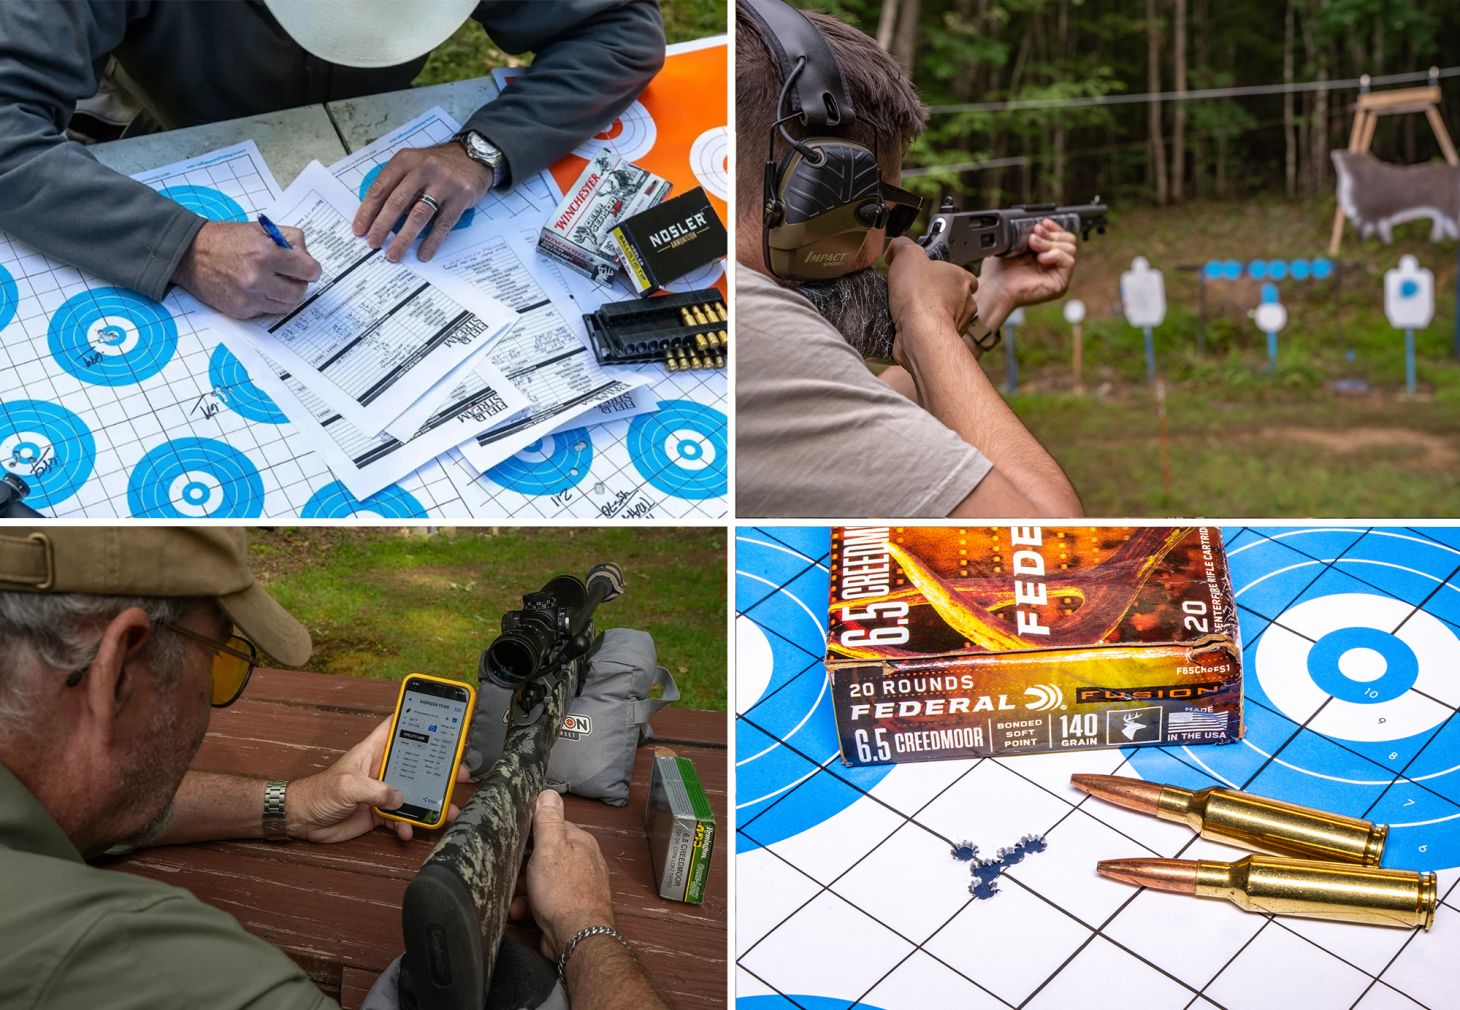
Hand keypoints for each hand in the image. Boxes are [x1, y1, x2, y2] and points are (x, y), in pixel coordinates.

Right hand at [172, 221, 320, 319]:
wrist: (190, 254)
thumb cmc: (227, 240)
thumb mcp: (261, 229)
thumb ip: (290, 240)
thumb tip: (307, 258)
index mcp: (265, 253)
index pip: (308, 270)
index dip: (311, 269)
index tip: (308, 269)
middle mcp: (257, 278)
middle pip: (299, 292)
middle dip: (299, 284)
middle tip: (291, 277)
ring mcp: (248, 297)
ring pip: (286, 306)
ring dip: (285, 295)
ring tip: (274, 282)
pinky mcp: (241, 310)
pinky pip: (267, 312)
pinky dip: (267, 302)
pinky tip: (257, 289)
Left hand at [284, 717, 467, 843]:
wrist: (302, 820)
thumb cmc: (319, 792)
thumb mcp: (348, 786)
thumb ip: (376, 790)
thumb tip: (401, 798)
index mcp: (373, 751)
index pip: (397, 727)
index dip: (416, 719)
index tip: (441, 718)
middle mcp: (382, 768)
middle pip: (416, 764)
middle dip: (438, 769)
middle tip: (459, 773)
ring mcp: (382, 791)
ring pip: (413, 793)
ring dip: (430, 802)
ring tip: (448, 810)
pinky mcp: (379, 812)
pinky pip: (401, 817)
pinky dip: (408, 825)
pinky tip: (408, 831)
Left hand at [352, 142, 492, 262]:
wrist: (474, 157)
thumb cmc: (438, 165)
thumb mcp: (414, 164)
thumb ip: (397, 182)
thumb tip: (377, 214)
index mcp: (406, 160)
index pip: (380, 188)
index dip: (368, 211)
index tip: (359, 229)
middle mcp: (423, 169)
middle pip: (397, 202)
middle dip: (382, 226)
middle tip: (373, 244)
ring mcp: (443, 183)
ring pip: (418, 215)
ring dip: (404, 238)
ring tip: (393, 254)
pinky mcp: (461, 197)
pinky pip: (443, 224)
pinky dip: (432, 241)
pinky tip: (423, 253)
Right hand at [509, 790, 614, 958]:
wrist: (576, 938)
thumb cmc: (564, 891)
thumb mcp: (550, 849)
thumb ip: (548, 821)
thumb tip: (549, 793)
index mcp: (581, 842)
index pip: (553, 828)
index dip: (532, 833)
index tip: (514, 840)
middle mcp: (583, 862)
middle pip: (545, 856)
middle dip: (524, 866)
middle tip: (509, 873)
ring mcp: (577, 886)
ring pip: (542, 880)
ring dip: (523, 889)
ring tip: (513, 898)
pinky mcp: (569, 908)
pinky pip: (545, 901)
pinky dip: (530, 906)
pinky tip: (520, 912)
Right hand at [883, 236, 978, 366]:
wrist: (919, 333)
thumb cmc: (920, 296)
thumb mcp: (907, 255)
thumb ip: (902, 246)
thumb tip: (895, 248)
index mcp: (962, 279)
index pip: (961, 275)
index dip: (943, 274)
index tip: (927, 275)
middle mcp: (965, 303)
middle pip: (953, 297)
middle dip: (935, 296)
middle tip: (914, 294)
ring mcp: (957, 326)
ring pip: (944, 318)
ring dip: (928, 315)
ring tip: (907, 311)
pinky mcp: (942, 343)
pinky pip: (932, 335)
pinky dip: (921, 332)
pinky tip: (907, 327)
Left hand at [977, 218, 1077, 323]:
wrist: (994, 288)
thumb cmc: (999, 270)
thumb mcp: (1014, 245)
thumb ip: (1028, 233)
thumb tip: (1040, 225)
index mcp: (1044, 255)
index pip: (1062, 236)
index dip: (1054, 227)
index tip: (1042, 223)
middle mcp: (1053, 265)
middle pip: (1069, 240)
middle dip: (1051, 234)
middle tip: (1033, 237)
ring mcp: (1057, 275)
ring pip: (1070, 248)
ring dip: (1050, 243)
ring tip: (1033, 246)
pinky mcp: (1060, 285)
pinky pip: (1069, 261)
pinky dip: (1055, 255)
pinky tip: (1040, 259)